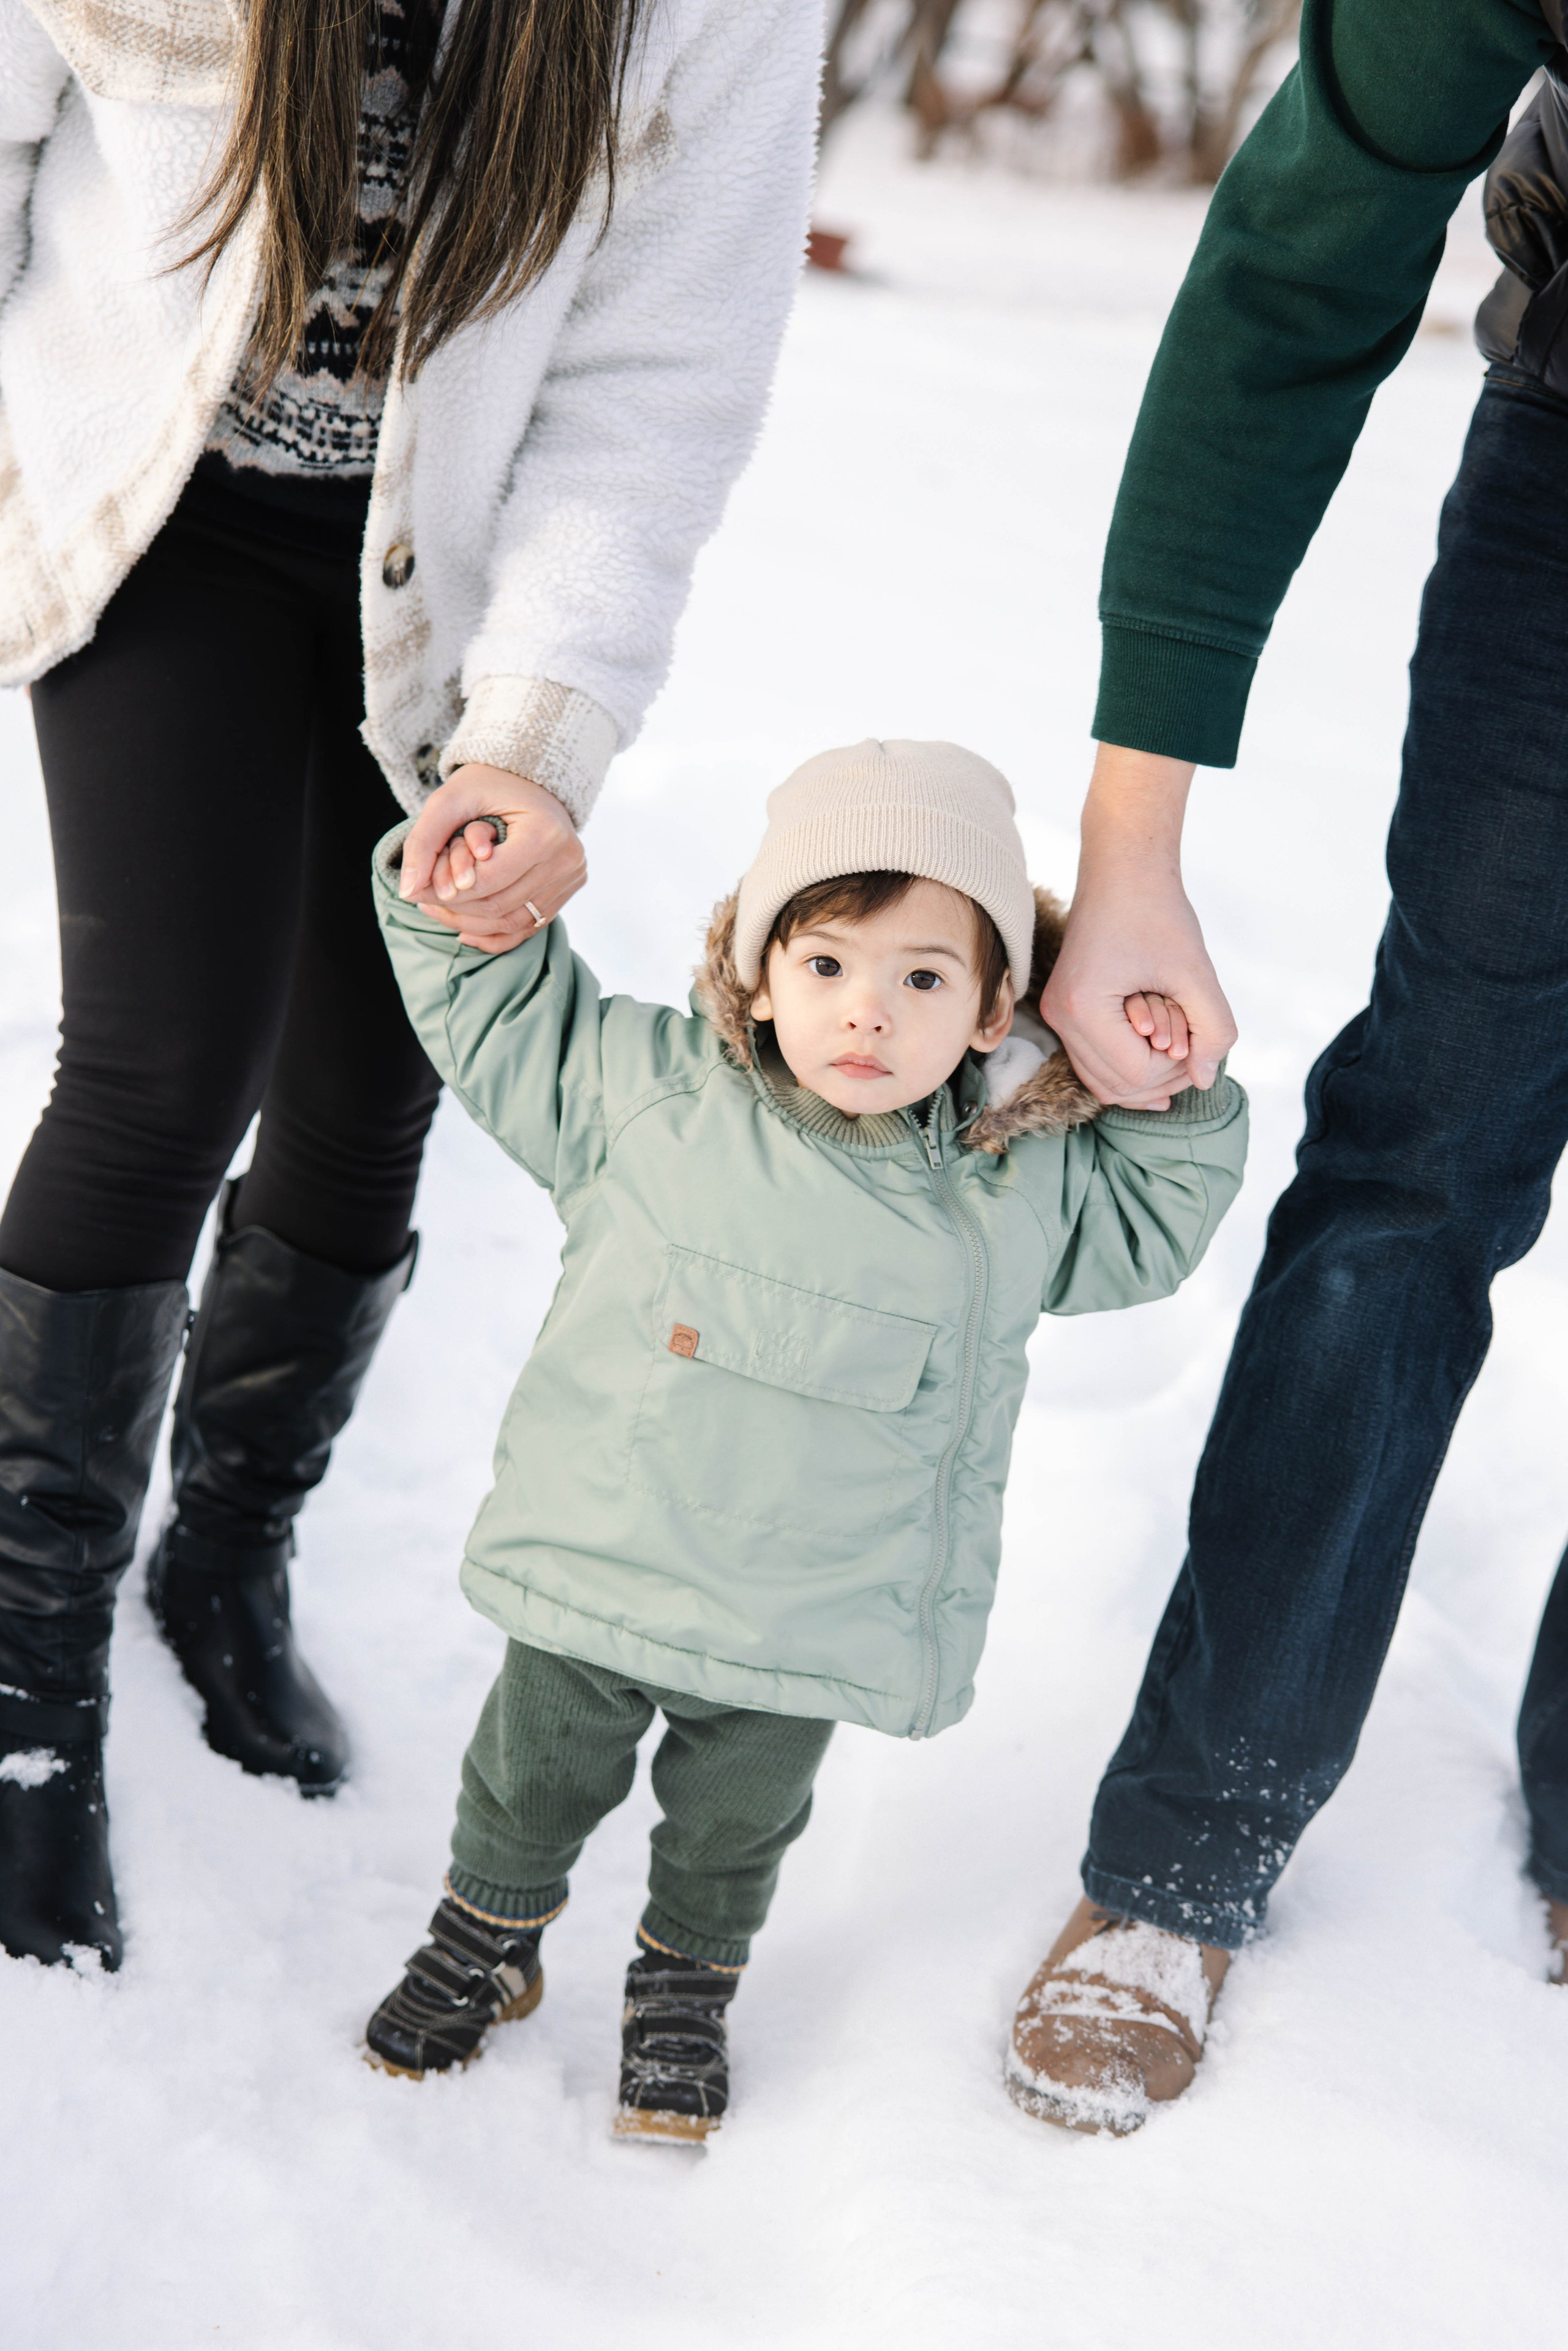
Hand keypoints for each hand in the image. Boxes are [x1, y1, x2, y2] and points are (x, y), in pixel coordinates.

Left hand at [399, 766, 585, 950]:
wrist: (529, 777)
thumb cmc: (488, 783)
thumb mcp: (449, 800)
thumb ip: (424, 841)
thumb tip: (407, 892)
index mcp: (545, 834)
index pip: (488, 881)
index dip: (449, 891)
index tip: (418, 890)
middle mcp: (566, 860)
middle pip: (499, 906)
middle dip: (456, 908)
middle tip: (423, 901)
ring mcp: (571, 878)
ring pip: (512, 922)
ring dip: (469, 923)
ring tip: (438, 909)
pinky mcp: (568, 890)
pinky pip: (528, 927)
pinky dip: (494, 935)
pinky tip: (464, 931)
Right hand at [1042, 744, 1236, 1109]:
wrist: (1122, 871)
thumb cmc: (1159, 912)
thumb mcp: (1197, 972)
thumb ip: (1213, 1030)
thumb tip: (1207, 1081)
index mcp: (1084, 1006)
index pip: (1136, 1074)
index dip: (1177, 1070)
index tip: (1199, 1042)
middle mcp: (1060, 1016)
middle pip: (1114, 1087)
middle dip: (1162, 1080)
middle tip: (1195, 1056)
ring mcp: (1056, 1015)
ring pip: (1101, 1082)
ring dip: (1145, 1079)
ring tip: (1181, 1059)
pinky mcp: (1064, 1010)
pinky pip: (1093, 1061)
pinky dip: (1126, 1067)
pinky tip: (1158, 1063)